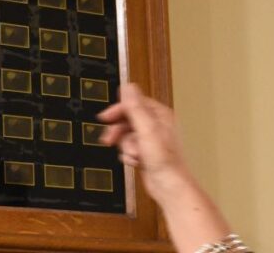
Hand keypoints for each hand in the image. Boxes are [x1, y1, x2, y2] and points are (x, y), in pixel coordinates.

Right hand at [97, 83, 194, 203]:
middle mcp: (156, 125)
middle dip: (119, 131)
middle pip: (127, 120)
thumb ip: (135, 107)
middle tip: (109, 139)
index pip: (133, 103)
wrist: (168, 186)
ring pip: (126, 135)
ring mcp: (151, 140)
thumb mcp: (146, 129)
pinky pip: (129, 148)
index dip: (118, 110)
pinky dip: (129, 155)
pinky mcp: (146, 153)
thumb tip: (128, 86)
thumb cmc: (165, 161)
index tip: (105, 117)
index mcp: (159, 115)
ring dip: (125, 146)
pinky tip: (135, 161)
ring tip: (132, 154)